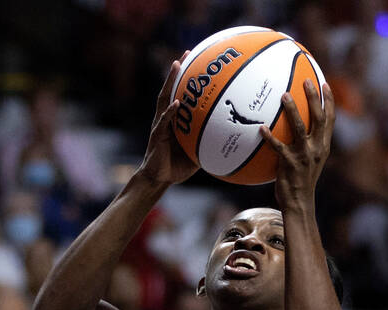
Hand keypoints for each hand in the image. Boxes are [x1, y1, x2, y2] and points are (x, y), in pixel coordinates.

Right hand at [136, 56, 199, 186]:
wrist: (159, 178)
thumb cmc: (177, 167)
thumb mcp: (197, 152)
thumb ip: (209, 142)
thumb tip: (231, 141)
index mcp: (175, 120)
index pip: (180, 94)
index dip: (187, 79)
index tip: (197, 62)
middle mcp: (166, 118)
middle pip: (171, 88)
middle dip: (178, 70)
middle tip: (187, 53)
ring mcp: (160, 124)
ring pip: (164, 98)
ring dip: (170, 81)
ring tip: (176, 65)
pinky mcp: (157, 135)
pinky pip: (164, 121)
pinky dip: (170, 111)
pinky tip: (176, 102)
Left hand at [262, 80, 334, 205]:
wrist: (299, 203)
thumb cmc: (300, 181)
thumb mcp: (309, 161)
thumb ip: (306, 144)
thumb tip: (293, 127)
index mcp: (323, 146)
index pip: (330, 119)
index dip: (328, 101)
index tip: (323, 84)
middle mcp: (317, 148)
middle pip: (319, 118)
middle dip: (314, 97)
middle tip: (306, 80)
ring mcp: (304, 156)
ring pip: (300, 127)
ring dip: (292, 110)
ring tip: (284, 95)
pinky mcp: (290, 164)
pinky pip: (278, 147)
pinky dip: (269, 137)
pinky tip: (260, 128)